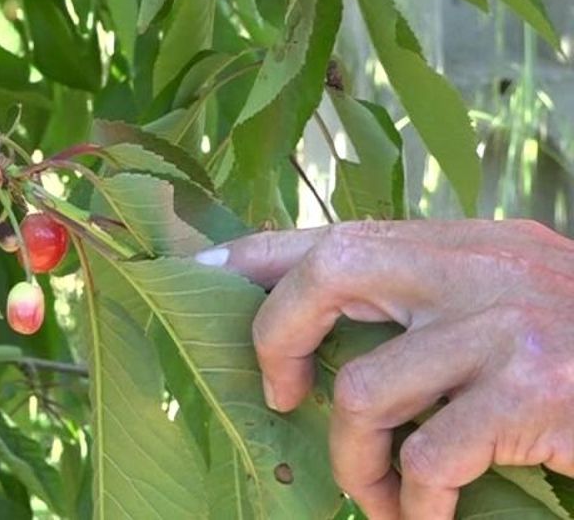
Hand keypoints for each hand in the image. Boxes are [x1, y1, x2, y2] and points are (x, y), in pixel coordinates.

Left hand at [200, 219, 573, 519]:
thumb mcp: (507, 300)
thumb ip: (430, 301)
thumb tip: (328, 341)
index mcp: (465, 243)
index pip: (335, 232)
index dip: (253, 256)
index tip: (191, 277)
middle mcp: (480, 269)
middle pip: (330, 272)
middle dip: (277, 336)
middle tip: (280, 397)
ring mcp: (506, 328)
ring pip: (365, 391)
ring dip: (357, 463)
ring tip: (380, 495)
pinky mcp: (533, 394)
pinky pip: (427, 458)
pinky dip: (415, 505)